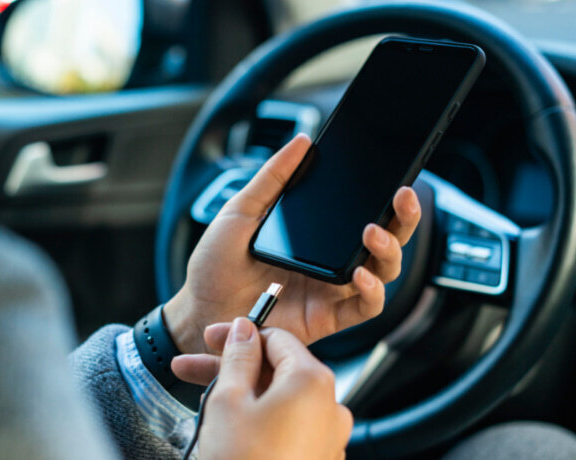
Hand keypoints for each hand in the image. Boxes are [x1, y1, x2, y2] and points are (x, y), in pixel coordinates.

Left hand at [164, 134, 420, 353]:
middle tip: (402, 197)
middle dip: (403, 219)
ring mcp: (331, 290)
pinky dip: (372, 291)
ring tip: (373, 232)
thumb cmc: (215, 265)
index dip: (386, 198)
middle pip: (384, 241)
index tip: (395, 176)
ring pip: (383, 272)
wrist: (199, 310)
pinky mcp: (328, 318)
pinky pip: (365, 307)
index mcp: (315, 236)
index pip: (362, 213)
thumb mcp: (240, 212)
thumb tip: (302, 142)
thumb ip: (272, 178)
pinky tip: (359, 274)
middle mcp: (330, 262)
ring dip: (388, 251)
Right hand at [196, 318, 351, 459]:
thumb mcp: (229, 401)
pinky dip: (262, 419)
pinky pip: (290, 426)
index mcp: (313, 382)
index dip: (240, 335)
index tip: (212, 339)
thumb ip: (238, 357)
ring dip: (243, 394)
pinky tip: (231, 427)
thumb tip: (244, 331)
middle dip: (234, 367)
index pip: (276, 339)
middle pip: (278, 370)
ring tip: (205, 402)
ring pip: (281, 400)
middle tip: (195, 367)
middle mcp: (330, 407)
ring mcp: (328, 437)